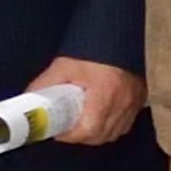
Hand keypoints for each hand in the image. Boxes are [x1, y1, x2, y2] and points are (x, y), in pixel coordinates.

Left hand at [24, 58, 142, 149]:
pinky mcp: (141, 100)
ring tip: (84, 123)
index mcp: (105, 95)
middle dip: (82, 137)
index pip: (89, 130)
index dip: (71, 136)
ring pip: (115, 133)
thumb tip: (29, 99)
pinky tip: (102, 117)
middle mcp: (123, 103)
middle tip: (68, 128)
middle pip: (102, 136)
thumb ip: (45, 83)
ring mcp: (134, 103)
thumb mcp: (65, 65)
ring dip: (98, 133)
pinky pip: (126, 124)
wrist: (120, 34)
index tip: (59, 131)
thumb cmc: (94, 49)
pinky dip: (112, 126)